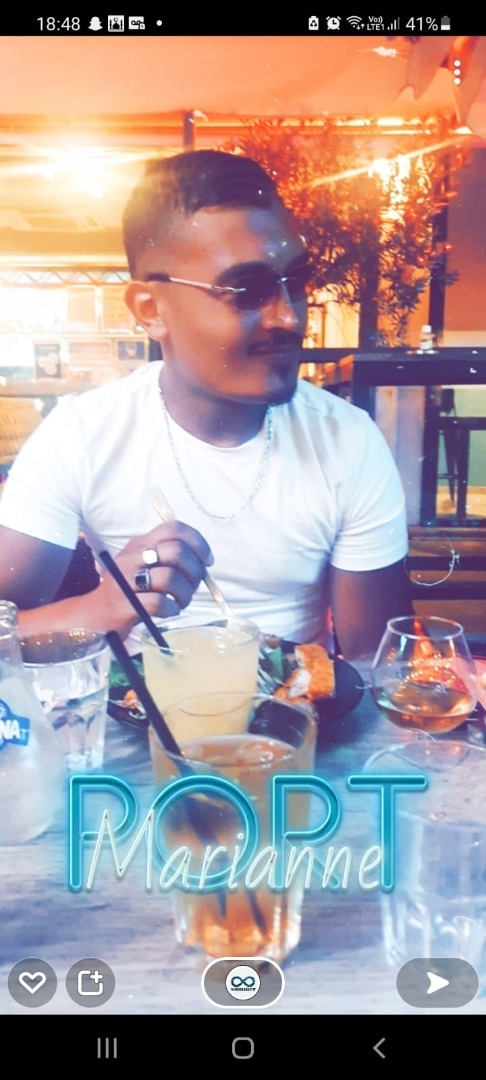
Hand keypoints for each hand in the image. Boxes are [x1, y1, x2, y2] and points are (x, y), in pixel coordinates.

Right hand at [95, 520, 213, 636]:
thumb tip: (202, 563)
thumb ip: (167, 558)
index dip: (198, 542)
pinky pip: (159, 602)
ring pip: (170, 578)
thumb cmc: (127, 591)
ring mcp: (125, 579)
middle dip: (194, 572)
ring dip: (185, 594)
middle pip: (177, 552)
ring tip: (180, 602)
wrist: (93, 615)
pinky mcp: (124, 604)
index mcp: (140, 544)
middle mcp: (132, 556)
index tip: (206, 561)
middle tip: (192, 587)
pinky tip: (169, 611)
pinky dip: (171, 609)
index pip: (174, 529)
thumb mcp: (142, 565)